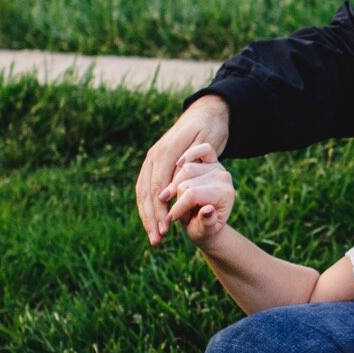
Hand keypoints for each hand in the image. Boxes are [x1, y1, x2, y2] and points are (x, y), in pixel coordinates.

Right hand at [136, 95, 229, 245]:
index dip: (160, 210)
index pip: (158, 187)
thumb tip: (176, 178)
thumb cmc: (210, 129)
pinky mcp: (153, 163)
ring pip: (143, 192)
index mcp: (166, 151)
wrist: (205, 113)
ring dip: (147, 216)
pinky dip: (148, 207)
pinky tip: (153, 223)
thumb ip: (192, 160)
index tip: (165, 230)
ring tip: (154, 237)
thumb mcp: (208, 142)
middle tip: (157, 239)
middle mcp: (154, 155)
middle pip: (147, 192)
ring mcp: (151, 159)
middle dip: (151, 218)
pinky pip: (145, 188)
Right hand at [161, 143, 236, 245]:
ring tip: (174, 200)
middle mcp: (222, 176)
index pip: (193, 194)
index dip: (177, 207)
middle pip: (185, 182)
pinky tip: (177, 164)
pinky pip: (198, 150)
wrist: (206, 222)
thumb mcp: (205, 232)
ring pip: (184, 168)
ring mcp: (216, 165)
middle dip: (175, 201)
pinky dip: (187, 155)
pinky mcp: (209, 158)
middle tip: (175, 214)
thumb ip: (206, 223)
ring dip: (173, 186)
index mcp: (225, 194)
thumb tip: (208, 211)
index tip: (168, 220)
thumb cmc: (203, 228)